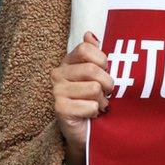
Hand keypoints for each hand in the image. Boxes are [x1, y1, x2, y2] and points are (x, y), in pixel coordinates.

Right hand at [51, 31, 112, 164]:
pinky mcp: (59, 109)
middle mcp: (58, 74)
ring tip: (98, 104)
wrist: (86, 130)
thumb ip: (95, 54)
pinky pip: (90, 105)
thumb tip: (89, 34)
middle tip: (106, 92)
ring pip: (94, 88)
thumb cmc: (94, 98)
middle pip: (92, 69)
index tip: (105, 70)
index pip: (86, 49)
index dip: (102, 60)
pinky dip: (96, 111)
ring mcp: (57, 92)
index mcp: (68, 62)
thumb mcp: (99, 74)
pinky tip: (91, 114)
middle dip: (107, 83)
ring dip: (102, 99)